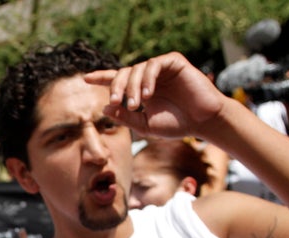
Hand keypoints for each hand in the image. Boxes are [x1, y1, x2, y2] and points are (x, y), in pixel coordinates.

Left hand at [84, 52, 225, 139]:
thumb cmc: (177, 124)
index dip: (102, 78)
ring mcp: (161, 69)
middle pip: (124, 73)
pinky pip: (154, 64)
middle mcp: (149, 77)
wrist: (203, 122)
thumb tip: (105, 108)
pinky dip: (147, 79)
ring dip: (132, 87)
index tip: (85, 78)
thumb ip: (125, 118)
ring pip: (137, 69)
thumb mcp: (145, 125)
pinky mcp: (174, 62)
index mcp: (141, 90)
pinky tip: (148, 95)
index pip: (118, 80)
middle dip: (116, 87)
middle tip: (115, 101)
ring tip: (136, 105)